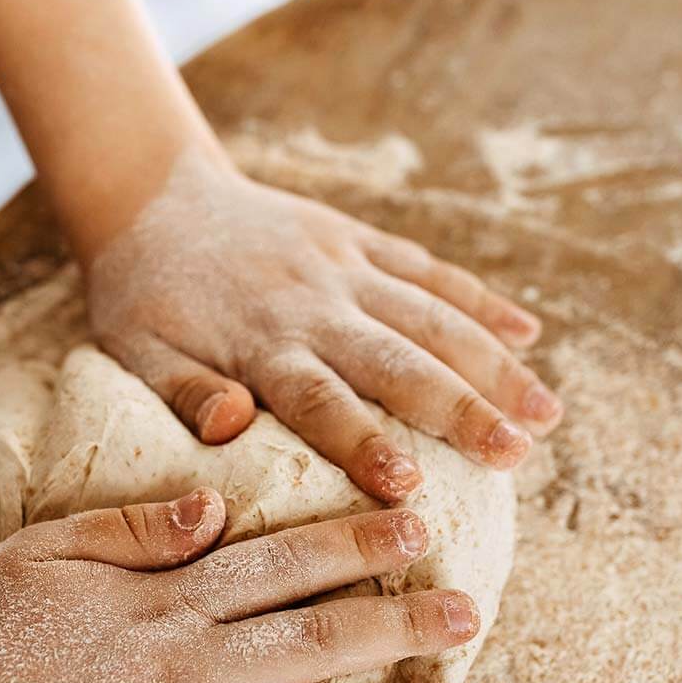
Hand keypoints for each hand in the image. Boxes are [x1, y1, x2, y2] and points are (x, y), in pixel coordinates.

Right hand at [0, 488, 480, 682]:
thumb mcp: (38, 555)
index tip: (419, 531)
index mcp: (161, 604)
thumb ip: (129, 528)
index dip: (356, 545)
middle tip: (471, 613)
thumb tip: (215, 508)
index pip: (280, 565)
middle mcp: (186, 673)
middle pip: (316, 642)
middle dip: (402, 625)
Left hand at [82, 153, 561, 502]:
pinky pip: (429, 271)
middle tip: (516, 454)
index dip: (363, 441)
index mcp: (257, 343)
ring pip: (432, 316)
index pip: (317, 398)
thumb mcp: (134, 351)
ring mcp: (344, 267)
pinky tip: (530, 336)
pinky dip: (481, 301)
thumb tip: (231, 426)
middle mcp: (314, 303)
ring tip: (547, 415)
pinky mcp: (359, 241)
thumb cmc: (144, 297)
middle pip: (398, 360)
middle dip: (462, 408)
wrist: (154, 196)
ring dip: (494, 363)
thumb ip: (181, 391)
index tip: (408, 487)